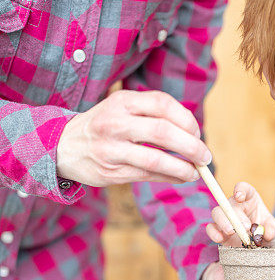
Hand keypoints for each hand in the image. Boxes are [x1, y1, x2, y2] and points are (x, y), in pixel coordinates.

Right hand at [57, 89, 211, 186]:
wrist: (64, 146)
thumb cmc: (104, 126)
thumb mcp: (121, 107)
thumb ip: (152, 114)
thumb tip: (193, 134)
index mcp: (122, 101)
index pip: (162, 104)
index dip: (186, 119)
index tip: (197, 132)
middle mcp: (115, 123)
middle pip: (162, 132)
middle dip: (191, 146)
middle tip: (205, 156)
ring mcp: (112, 149)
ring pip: (156, 159)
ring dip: (183, 168)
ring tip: (197, 172)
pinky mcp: (111, 172)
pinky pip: (148, 175)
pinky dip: (170, 177)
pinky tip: (182, 177)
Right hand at [206, 181, 274, 246]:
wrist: (260, 247)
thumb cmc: (266, 232)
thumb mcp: (274, 230)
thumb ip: (272, 229)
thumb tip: (267, 234)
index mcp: (250, 199)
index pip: (244, 188)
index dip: (240, 190)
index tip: (239, 196)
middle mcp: (236, 206)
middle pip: (228, 202)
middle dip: (235, 214)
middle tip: (246, 227)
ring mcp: (226, 218)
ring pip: (217, 213)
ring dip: (223, 221)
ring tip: (232, 231)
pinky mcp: (219, 231)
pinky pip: (211, 228)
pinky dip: (213, 233)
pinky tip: (220, 238)